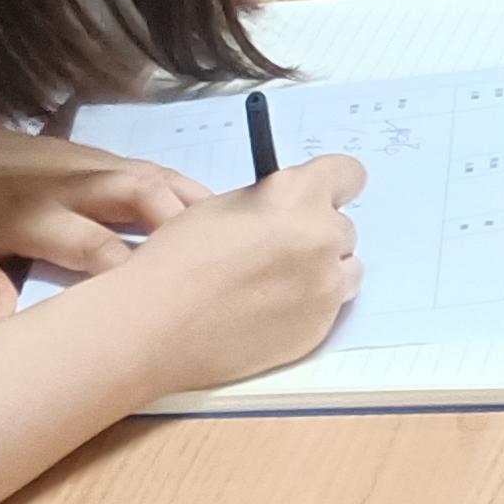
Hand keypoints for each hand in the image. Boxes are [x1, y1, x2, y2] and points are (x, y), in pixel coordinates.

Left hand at [0, 105, 211, 330]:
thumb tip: (9, 326)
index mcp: (29, 213)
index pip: (88, 241)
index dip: (124, 269)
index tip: (155, 303)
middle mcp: (71, 182)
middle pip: (137, 193)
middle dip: (177, 226)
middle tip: (213, 265)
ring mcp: (92, 163)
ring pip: (154, 177)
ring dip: (193, 206)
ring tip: (232, 240)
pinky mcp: (103, 156)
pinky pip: (154, 171)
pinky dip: (187, 192)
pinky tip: (213, 218)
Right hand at [120, 157, 367, 393]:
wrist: (154, 325)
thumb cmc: (178, 260)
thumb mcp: (227, 205)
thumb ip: (274, 201)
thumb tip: (291, 209)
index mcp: (299, 194)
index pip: (349, 174)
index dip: (333, 185)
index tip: (322, 197)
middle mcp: (321, 237)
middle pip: (344, 228)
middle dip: (317, 235)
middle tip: (279, 250)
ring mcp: (324, 286)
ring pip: (345, 270)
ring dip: (321, 272)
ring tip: (276, 284)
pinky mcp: (318, 329)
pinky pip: (330, 309)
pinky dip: (308, 308)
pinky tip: (268, 312)